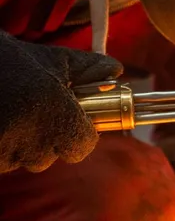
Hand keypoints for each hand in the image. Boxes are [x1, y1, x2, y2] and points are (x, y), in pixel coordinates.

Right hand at [0, 31, 122, 172]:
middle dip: (48, 138)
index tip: (76, 122)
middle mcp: (30, 137)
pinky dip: (3, 146)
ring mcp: (4, 150)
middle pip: (51, 156)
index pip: (82, 147)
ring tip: (14, 113)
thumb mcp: (53, 59)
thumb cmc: (10, 60)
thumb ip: (89, 68)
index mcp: (54, 112)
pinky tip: (1, 122)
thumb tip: (116, 71)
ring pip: (23, 160)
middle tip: (38, 112)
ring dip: (22, 143)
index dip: (82, 135)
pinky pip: (2, 161)